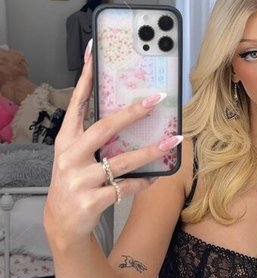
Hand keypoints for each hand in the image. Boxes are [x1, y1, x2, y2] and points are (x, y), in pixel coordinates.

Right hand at [44, 43, 182, 250]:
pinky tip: (156, 177)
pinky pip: (126, 187)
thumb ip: (95, 137)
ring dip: (151, 151)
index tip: (93, 54)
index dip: (85, 78)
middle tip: (155, 99)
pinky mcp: (91, 200)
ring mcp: (79, 180)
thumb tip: (131, 111)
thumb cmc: (75, 181)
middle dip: (132, 113)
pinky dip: (144, 182)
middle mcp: (69, 157)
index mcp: (66, 140)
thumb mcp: (77, 156)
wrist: (62, 223)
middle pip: (104, 128)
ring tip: (172, 141)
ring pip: (122, 161)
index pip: (76, 104)